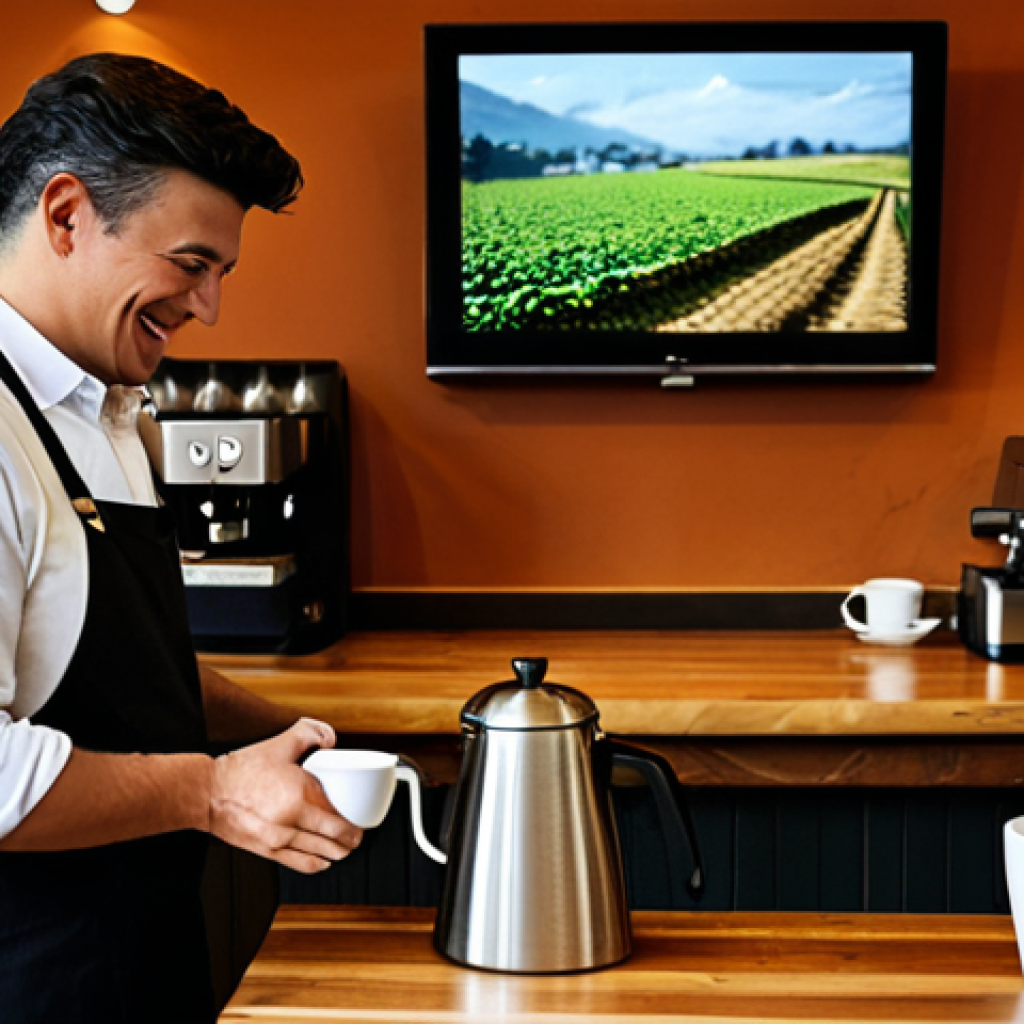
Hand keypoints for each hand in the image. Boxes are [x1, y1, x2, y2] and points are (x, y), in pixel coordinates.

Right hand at [208, 718, 362, 872]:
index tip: (361, 821)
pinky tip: (323, 861)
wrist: (207, 793)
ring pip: (320, 854)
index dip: (355, 823)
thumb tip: (332, 738)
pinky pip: (299, 863)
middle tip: (357, 836)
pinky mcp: (266, 851)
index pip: (338, 817)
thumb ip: (309, 732)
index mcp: (300, 794)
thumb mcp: (280, 744)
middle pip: (334, 839)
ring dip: (337, 853)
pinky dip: (316, 864)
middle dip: (351, 841)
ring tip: (345, 849)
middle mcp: (292, 820)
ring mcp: (279, 839)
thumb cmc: (241, 770)